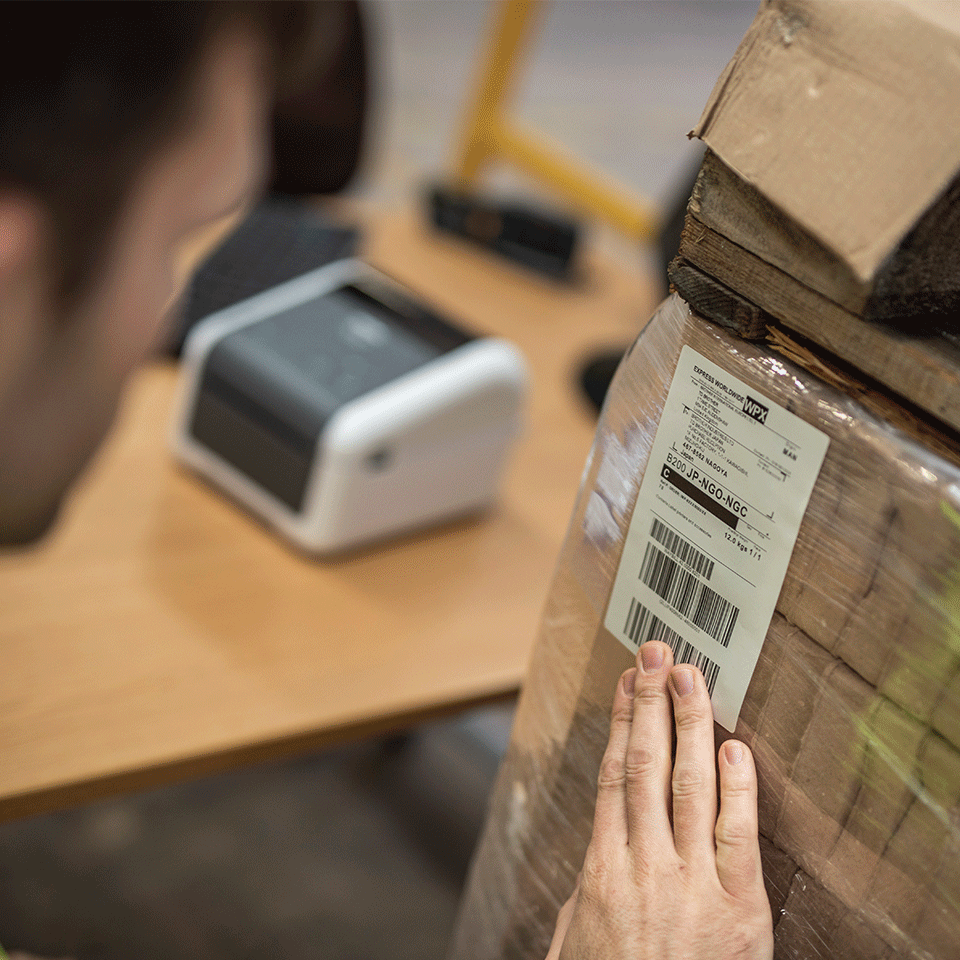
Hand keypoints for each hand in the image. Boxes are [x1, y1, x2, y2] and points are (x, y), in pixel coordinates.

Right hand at [546, 640, 772, 959]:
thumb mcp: (576, 943)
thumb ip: (587, 892)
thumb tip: (596, 855)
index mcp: (602, 871)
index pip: (612, 775)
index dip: (619, 722)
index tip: (626, 682)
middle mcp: (645, 866)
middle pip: (645, 764)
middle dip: (651, 702)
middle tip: (658, 653)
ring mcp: (693, 883)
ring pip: (687, 784)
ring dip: (688, 723)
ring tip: (690, 676)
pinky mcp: (739, 908)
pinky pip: (738, 835)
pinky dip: (737, 787)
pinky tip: (733, 746)